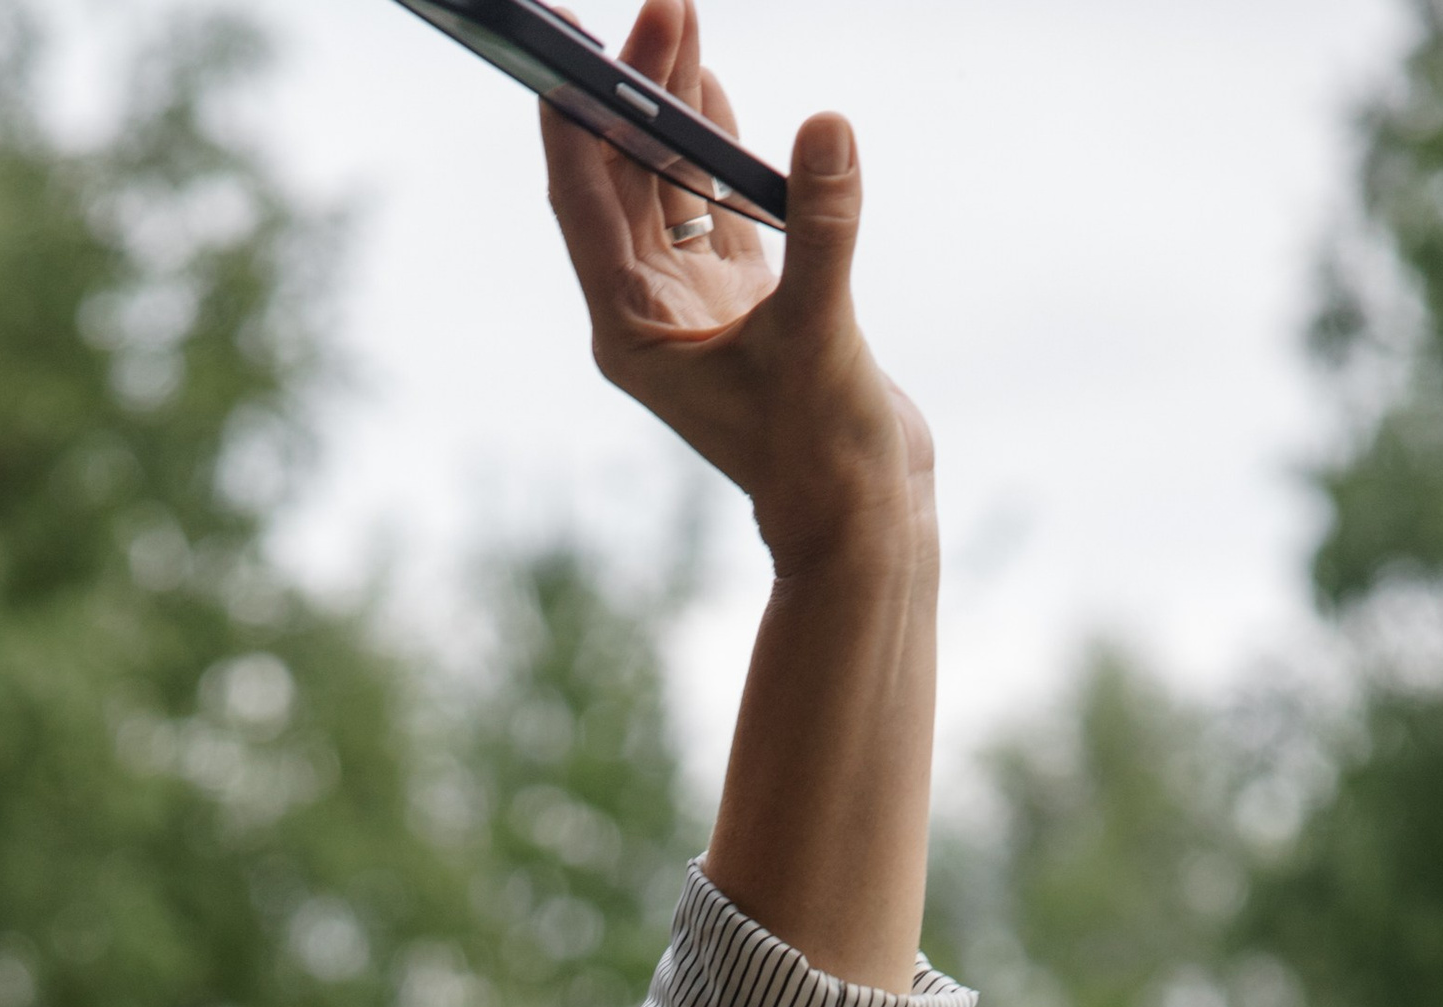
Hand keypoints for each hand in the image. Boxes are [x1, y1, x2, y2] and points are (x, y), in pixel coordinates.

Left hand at [541, 0, 932, 591]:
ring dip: (675, 110)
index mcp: (632, 329)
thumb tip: (827, 127)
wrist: (863, 519)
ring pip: (669, 186)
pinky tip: (714, 92)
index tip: (579, 46)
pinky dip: (715, 151)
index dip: (579, 118)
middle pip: (624, 179)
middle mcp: (650, 314)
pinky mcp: (746, 305)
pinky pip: (716, 208)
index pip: (584, 202)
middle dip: (638, 91)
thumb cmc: (824, 452)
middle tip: (662, 9)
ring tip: (681, 24)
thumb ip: (822, 228)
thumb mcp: (820, 335)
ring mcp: (695, 308)